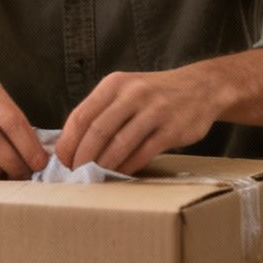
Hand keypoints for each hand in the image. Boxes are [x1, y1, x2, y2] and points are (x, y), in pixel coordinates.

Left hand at [56, 67, 221, 174]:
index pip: (81, 115)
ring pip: (119, 144)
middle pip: (97, 131)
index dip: (68, 142)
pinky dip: (128, 166)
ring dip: (103, 165)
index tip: (60, 162)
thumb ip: (101, 112)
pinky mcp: (173, 129)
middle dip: (82, 158)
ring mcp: (155, 110)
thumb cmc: (155, 95)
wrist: (202, 88)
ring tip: (94, 178)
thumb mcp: (125, 91)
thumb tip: (71, 146)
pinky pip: (144, 153)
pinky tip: (120, 174)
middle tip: (74, 175)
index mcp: (114, 84)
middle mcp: (133, 93)